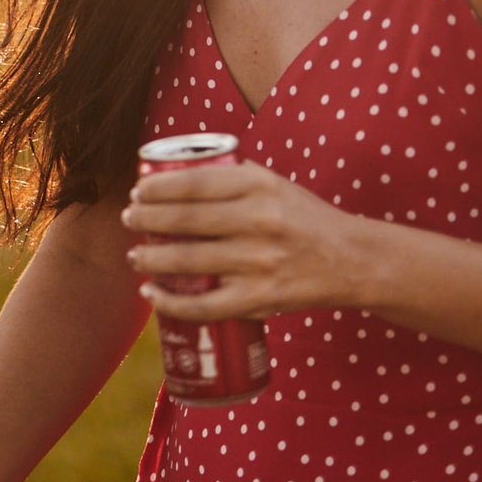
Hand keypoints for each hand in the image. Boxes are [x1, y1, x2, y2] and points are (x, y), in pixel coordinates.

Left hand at [123, 161, 376, 320]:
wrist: (351, 260)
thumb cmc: (304, 218)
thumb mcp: (274, 184)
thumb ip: (231, 179)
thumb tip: (176, 176)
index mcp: (259, 187)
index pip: (193, 183)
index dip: (156, 188)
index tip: (138, 191)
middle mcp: (257, 221)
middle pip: (183, 220)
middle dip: (145, 220)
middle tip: (130, 219)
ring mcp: (258, 262)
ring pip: (187, 261)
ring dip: (150, 259)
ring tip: (135, 256)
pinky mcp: (260, 299)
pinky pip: (204, 305)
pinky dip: (170, 302)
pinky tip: (151, 293)